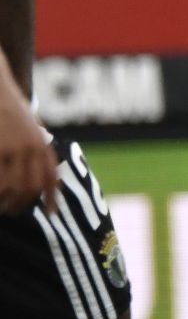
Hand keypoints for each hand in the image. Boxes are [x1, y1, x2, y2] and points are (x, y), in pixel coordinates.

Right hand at [0, 80, 54, 217]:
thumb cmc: (7, 105)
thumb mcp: (26, 125)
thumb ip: (32, 146)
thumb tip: (36, 173)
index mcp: (40, 142)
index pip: (50, 177)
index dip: (51, 197)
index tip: (51, 212)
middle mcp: (30, 146)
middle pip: (31, 186)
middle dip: (23, 202)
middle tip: (12, 211)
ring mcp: (10, 147)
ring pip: (12, 186)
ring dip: (6, 200)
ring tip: (1, 205)